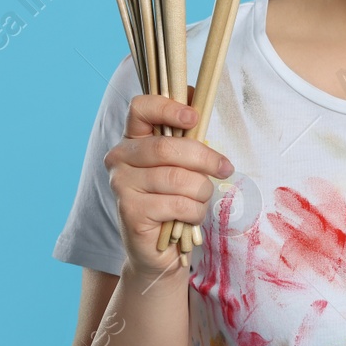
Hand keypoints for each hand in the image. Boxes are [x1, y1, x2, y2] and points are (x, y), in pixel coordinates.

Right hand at [104, 85, 234, 274]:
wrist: (157, 250)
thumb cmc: (174, 199)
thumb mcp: (183, 164)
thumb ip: (186, 134)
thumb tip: (199, 96)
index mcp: (132, 139)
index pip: (140, 108)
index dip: (168, 107)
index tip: (195, 117)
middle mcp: (119, 158)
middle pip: (167, 148)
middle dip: (205, 158)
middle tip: (225, 168)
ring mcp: (121, 186)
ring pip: (178, 179)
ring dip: (202, 191)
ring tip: (201, 199)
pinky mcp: (131, 212)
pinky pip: (179, 204)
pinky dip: (195, 212)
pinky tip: (190, 217)